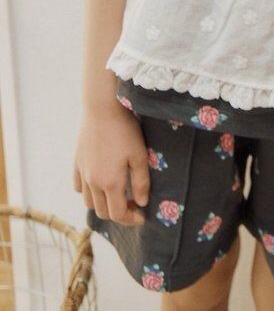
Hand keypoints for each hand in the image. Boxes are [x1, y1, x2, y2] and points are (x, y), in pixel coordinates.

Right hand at [73, 103, 149, 226]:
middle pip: (102, 211)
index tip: (141, 216)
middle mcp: (92, 182)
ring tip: (117, 194)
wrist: (102, 108)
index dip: (130, 219)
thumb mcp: (139, 155)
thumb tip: (141, 203)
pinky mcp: (77, 162)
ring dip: (102, 204)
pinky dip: (88, 191)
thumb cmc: (125, 130)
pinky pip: (78, 186)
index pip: (117, 214)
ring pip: (88, 201)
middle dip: (118, 213)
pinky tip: (99, 183)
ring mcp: (82, 173)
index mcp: (110, 183)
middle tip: (132, 205)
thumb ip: (141, 182)